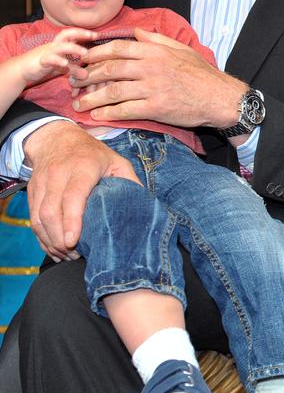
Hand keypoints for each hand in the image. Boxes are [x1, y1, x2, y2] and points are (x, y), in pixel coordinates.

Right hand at [21, 27, 97, 86]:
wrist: (21, 70)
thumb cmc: (43, 66)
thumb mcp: (61, 68)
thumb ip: (73, 69)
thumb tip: (86, 75)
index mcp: (59, 45)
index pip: (73, 35)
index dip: (84, 33)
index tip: (97, 34)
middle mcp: (54, 46)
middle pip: (67, 34)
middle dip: (80, 33)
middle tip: (93, 36)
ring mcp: (47, 52)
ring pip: (61, 46)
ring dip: (73, 48)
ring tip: (84, 53)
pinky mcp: (41, 61)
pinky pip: (49, 59)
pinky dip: (58, 61)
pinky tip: (65, 64)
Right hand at [23, 120, 140, 259]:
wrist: (57, 138)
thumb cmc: (92, 153)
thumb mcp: (116, 161)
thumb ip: (129, 182)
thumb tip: (141, 208)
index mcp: (83, 167)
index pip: (73, 196)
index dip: (72, 221)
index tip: (73, 241)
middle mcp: (58, 174)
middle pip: (51, 212)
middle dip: (59, 238)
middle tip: (74, 254)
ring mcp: (42, 183)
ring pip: (38, 218)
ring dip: (50, 241)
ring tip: (66, 254)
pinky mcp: (32, 191)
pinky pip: (32, 219)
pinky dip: (41, 237)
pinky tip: (54, 247)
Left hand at [69, 27, 246, 128]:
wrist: (220, 97)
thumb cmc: (202, 74)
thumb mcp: (181, 49)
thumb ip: (156, 40)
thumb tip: (137, 33)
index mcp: (155, 51)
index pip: (117, 48)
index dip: (95, 54)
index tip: (83, 61)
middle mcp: (151, 67)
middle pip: (110, 69)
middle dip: (88, 76)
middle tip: (74, 83)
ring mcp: (153, 88)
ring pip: (114, 91)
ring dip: (92, 97)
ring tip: (78, 103)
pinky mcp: (156, 108)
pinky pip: (126, 110)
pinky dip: (109, 113)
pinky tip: (97, 115)